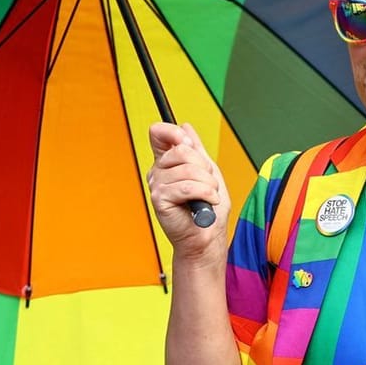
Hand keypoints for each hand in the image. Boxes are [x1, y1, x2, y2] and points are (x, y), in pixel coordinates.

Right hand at [148, 122, 229, 261]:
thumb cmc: (208, 209)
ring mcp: (157, 185)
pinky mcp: (159, 199)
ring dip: (208, 184)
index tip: (187, 142)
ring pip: (188, 169)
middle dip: (204, 167)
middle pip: (181, 150)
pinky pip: (187, 186)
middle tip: (208, 184)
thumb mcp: (208, 172)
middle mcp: (158, 171)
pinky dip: (205, 194)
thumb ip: (196, 150)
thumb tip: (186, 126)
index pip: (158, 134)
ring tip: (209, 197)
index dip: (172, 132)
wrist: (207, 237)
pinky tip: (207, 203)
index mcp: (167, 162)